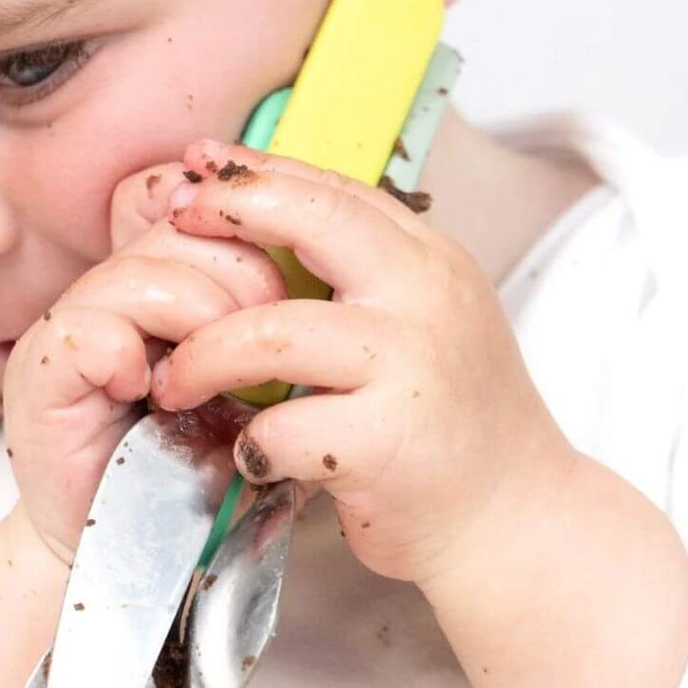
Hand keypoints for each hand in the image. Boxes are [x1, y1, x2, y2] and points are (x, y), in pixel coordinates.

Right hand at [2, 162, 288, 566]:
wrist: (143, 563)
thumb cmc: (206, 475)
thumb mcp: (259, 386)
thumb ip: (274, 323)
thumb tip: (334, 256)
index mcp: (157, 279)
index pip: (183, 195)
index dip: (241, 217)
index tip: (288, 279)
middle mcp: (107, 290)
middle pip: (175, 224)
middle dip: (241, 271)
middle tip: (262, 334)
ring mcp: (69, 329)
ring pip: (137, 270)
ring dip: (196, 315)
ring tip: (208, 375)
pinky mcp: (39, 379)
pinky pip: (84, 330)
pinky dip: (128, 354)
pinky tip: (150, 394)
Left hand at [141, 139, 581, 589]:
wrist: (517, 521)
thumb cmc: (451, 424)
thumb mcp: (422, 323)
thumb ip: (361, 277)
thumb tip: (260, 221)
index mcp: (431, 261)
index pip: (334, 189)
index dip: (256, 171)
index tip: (196, 166)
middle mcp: (427, 298)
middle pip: (311, 220)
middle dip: (227, 214)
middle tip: (170, 233)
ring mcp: (411, 366)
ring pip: (270, 331)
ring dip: (203, 356)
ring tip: (173, 382)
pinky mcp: (388, 441)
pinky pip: (282, 425)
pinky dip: (251, 442)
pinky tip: (249, 454)